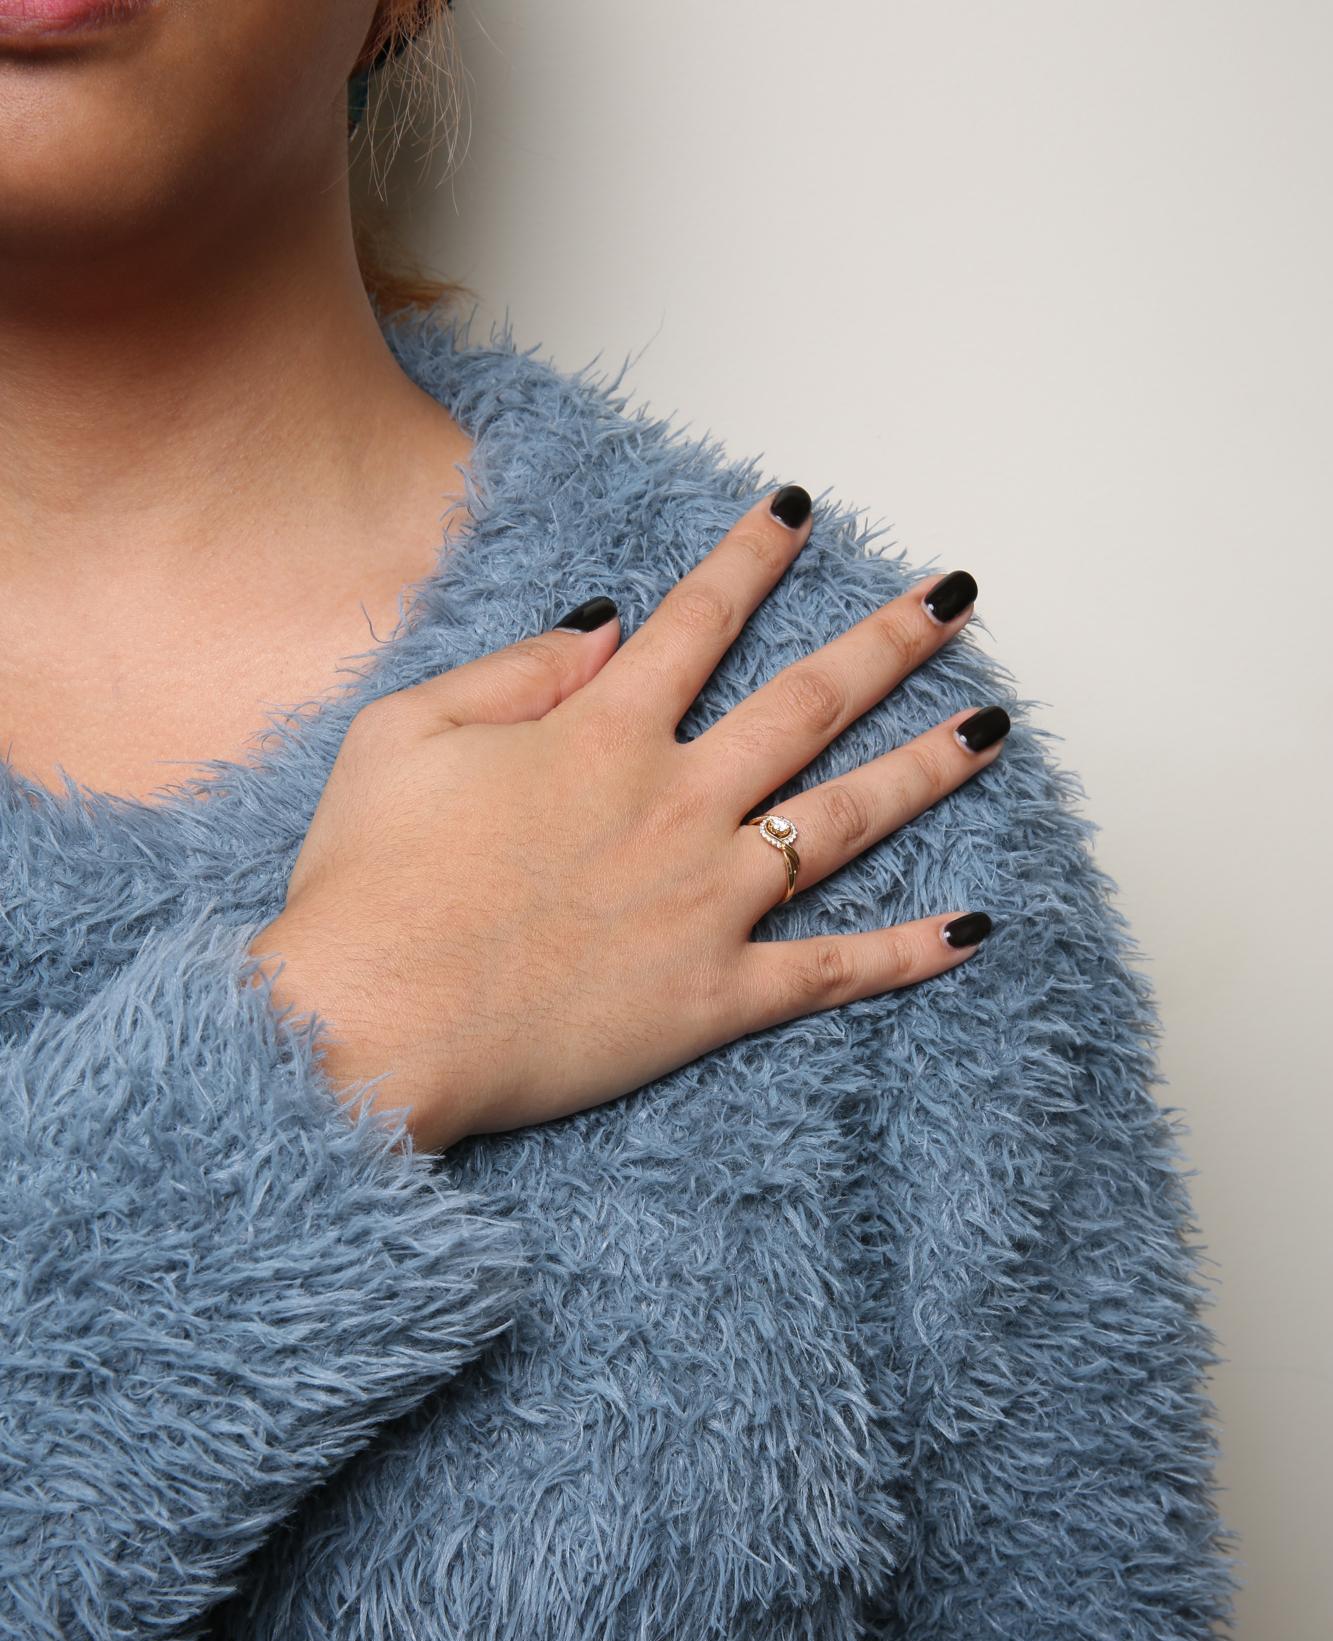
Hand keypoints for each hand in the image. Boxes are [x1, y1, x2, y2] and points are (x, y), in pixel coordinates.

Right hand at [245, 485, 1006, 1153]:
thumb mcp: (402, 732)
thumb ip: (514, 669)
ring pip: (849, 818)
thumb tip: (603, 625)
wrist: (369, 1026)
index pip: (700, 618)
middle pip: (811, 700)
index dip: (753, 555)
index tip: (801, 509)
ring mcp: (709, 900)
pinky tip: (976, 929)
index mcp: (602, 732)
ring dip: (930, 766)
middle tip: (955, 593)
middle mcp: (677, 801)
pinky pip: (834, 971)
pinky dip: (909, 954)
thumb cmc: (368, 884)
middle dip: (892, 637)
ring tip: (996, 726)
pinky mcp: (717, 996)